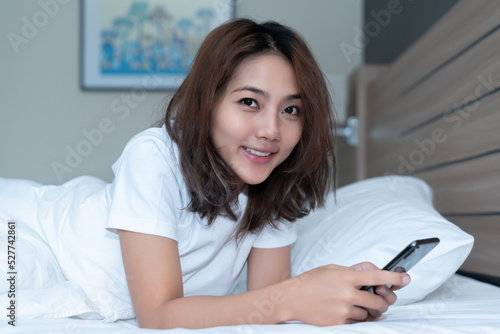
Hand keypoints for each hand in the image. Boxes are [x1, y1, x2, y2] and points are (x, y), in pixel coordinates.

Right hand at [283, 263, 409, 325]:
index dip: (395, 277)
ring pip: (368, 313)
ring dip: (365, 310)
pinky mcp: (339, 322)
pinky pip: (356, 322)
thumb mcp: (332, 269)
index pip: (377, 276)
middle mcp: (347, 293)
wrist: (292, 298)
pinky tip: (342, 310)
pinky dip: (354, 317)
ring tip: (351, 303)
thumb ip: (353, 271)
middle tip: (378, 299)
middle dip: (382, 301)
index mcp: (347, 277)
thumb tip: (372, 272)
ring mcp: (344, 309)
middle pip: (379, 301)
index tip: (406, 278)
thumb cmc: (311, 282)